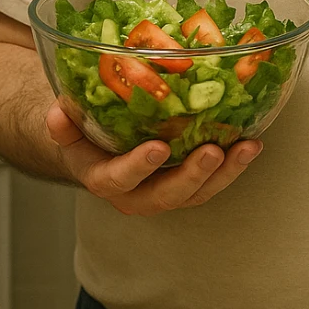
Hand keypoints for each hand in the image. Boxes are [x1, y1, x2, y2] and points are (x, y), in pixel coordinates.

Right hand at [45, 99, 262, 214]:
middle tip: (212, 153)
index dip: (136, 168)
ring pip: (197, 193)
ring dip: (225, 173)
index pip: (117, 180)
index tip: (157, 149)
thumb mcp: (67, 124)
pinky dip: (234, 164)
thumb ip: (61, 122)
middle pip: (166, 196)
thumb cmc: (85, 131)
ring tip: (246, 148)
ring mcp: (166, 190)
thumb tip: (57, 112)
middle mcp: (136, 193)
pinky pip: (213, 180)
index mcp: (104, 178)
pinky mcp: (189, 182)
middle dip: (192, 176)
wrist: (98, 144)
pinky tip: (252, 143)